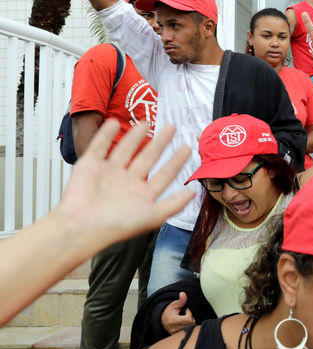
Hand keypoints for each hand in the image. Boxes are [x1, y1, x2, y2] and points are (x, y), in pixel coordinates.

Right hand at [53, 121, 192, 242]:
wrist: (83, 226)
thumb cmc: (117, 225)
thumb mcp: (153, 216)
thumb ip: (174, 204)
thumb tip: (193, 194)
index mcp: (141, 195)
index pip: (164, 175)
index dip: (176, 162)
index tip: (187, 148)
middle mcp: (126, 183)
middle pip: (147, 158)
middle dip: (160, 143)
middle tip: (171, 127)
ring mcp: (108, 173)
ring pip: (126, 150)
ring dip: (135, 136)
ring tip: (145, 122)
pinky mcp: (90, 166)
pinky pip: (99, 146)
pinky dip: (105, 135)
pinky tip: (113, 123)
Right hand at [160, 292, 194, 334]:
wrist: (161, 318)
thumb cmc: (169, 311)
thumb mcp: (174, 304)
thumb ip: (180, 300)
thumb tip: (183, 294)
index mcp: (173, 321)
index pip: (188, 319)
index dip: (189, 313)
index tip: (187, 310)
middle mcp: (174, 329)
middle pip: (190, 324)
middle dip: (191, 318)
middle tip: (186, 313)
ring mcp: (175, 333)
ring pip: (189, 328)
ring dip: (190, 322)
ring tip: (185, 318)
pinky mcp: (176, 336)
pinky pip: (186, 332)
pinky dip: (188, 326)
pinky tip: (184, 322)